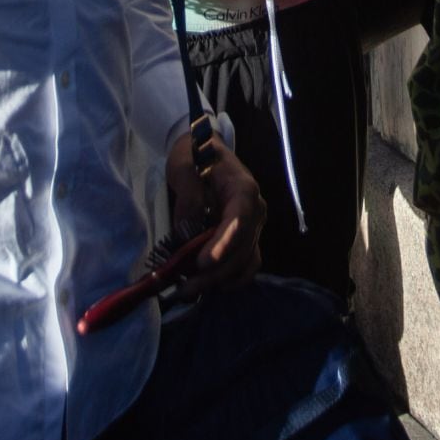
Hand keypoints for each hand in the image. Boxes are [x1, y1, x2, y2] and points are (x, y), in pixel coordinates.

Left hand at [165, 130, 264, 296]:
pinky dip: (230, 278)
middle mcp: (255, 210)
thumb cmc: (194, 155)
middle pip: (242, 248)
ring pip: (245, 261)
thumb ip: (188, 200)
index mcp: (243, 189)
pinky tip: (209, 287)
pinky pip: (246, 264)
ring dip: (220, 280)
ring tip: (191, 290)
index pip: (238, 221)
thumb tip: (186, 236)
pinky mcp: (247, 237)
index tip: (202, 263)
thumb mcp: (184, 169)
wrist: (204, 149)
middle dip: (215, 272)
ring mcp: (254, 226)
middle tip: (186, 288)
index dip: (222, 245)